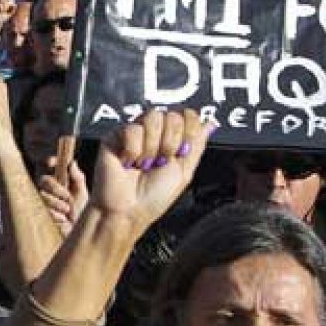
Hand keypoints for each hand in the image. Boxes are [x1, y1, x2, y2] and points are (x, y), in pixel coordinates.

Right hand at [39, 161, 87, 236]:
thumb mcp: (82, 193)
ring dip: (57, 203)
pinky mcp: (40, 214)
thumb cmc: (82, 211)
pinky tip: (63, 220)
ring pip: (43, 196)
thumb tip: (72, 162)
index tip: (51, 162)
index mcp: (57, 181)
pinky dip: (56, 215)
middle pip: (43, 180)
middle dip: (56, 188)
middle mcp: (47, 190)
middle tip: (68, 197)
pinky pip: (43, 210)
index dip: (49, 162)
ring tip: (68, 211)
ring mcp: (42, 202)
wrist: (78, 231)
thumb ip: (78, 178)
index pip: (48, 167)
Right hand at [90, 110, 210, 231]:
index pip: (188, 116)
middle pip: (172, 115)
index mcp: (172, 139)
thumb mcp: (185, 172)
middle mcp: (155, 133)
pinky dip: (133, 150)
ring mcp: (135, 132)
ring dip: (151, 147)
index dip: (188, 133)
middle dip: (170, 143)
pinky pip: (132, 129)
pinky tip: (128, 162)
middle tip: (160, 162)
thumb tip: (210, 123)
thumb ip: (197, 145)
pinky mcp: (115, 135)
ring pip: (153, 117)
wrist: (128, 210)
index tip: (181, 153)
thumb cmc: (154, 196)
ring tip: (143, 164)